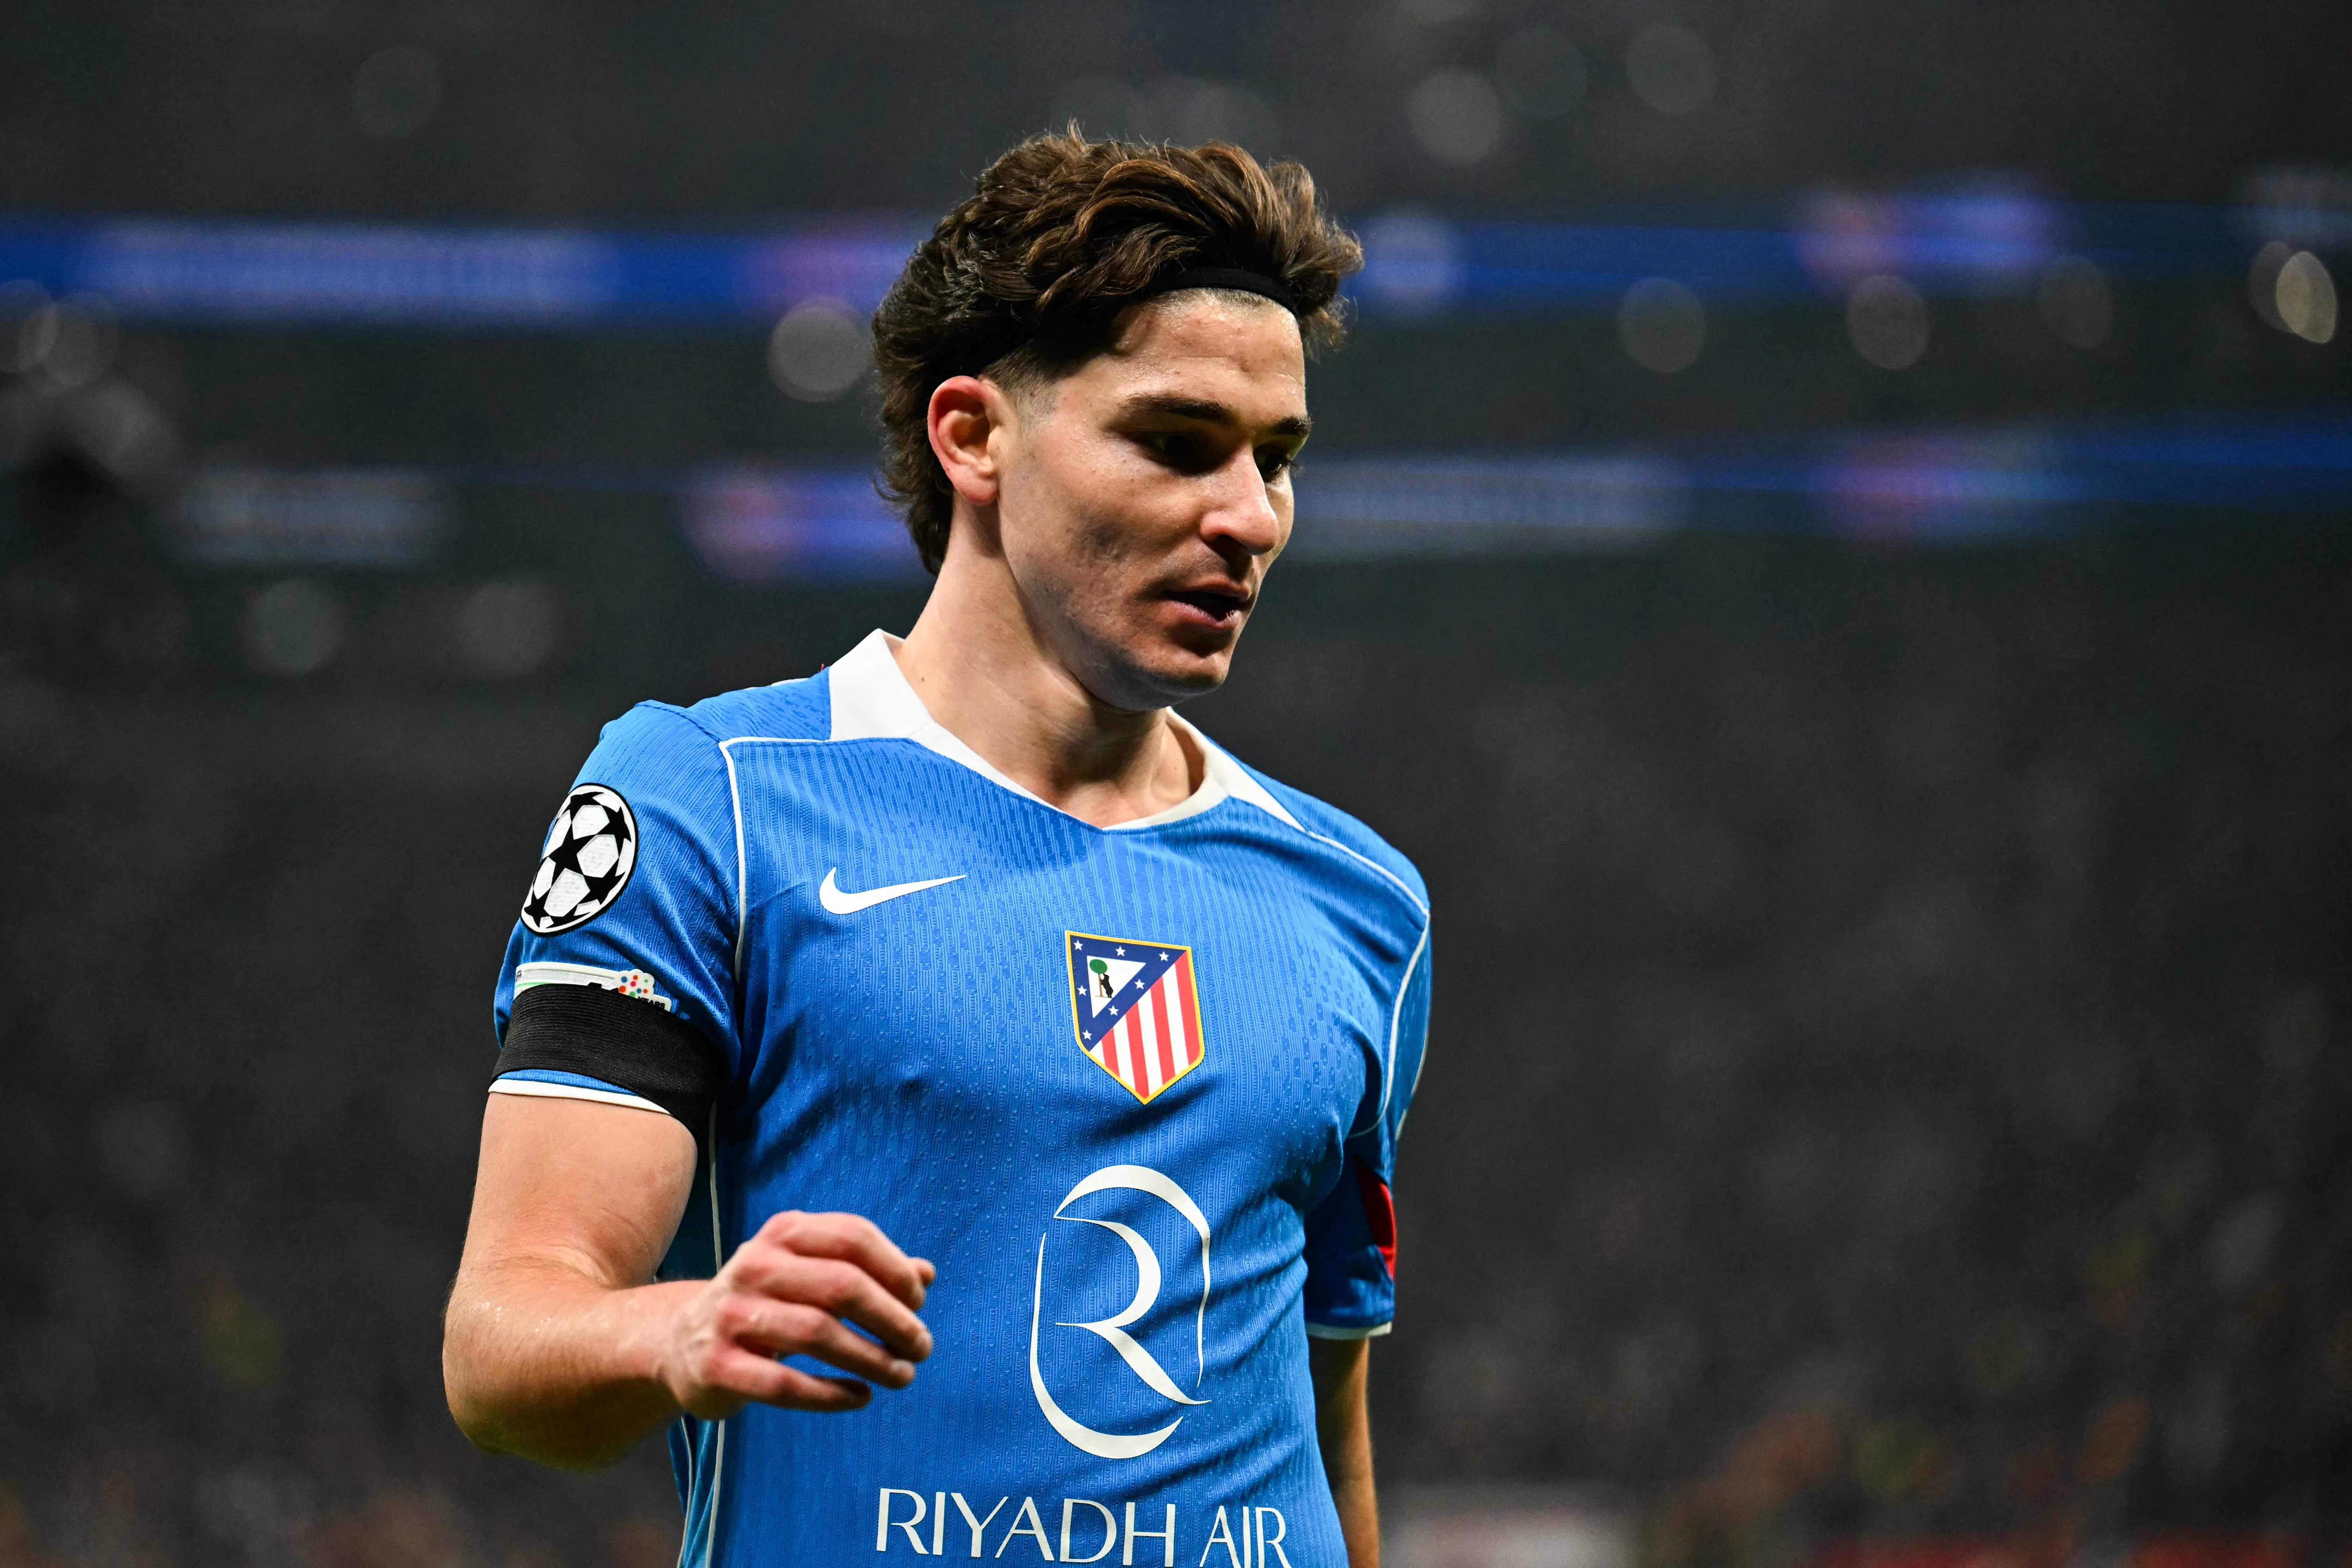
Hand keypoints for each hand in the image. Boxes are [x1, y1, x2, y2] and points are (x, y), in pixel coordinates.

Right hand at [656, 1211, 935, 1418]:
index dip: (896, 1270)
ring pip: (818, 1334)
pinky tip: (860, 1397)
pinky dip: (832, 1394)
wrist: (680, 1342)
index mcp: (784, 1234)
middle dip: (893, 1320)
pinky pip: (785, 1384)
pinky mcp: (718, 1365)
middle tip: (923, 1347)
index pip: (853, 1237)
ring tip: (903, 1376)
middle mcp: (754, 1266)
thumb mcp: (810, 1274)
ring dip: (872, 1359)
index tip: (919, 1303)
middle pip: (842, 1286)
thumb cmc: (769, 1304)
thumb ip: (867, 1271)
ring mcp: (731, 1315)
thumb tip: (927, 1274)